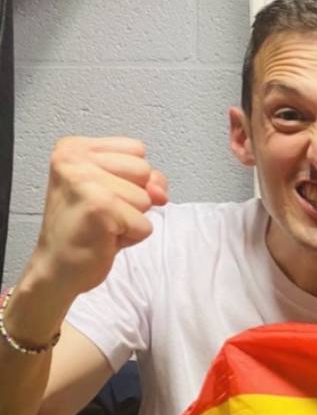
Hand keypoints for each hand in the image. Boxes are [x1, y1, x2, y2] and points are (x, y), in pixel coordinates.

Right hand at [30, 136, 167, 297]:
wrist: (57, 267)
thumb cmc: (84, 229)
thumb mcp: (115, 192)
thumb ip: (143, 180)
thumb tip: (160, 190)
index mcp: (74, 147)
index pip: (136, 150)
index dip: (133, 179)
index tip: (103, 196)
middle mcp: (75, 158)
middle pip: (144, 170)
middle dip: (134, 198)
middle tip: (102, 213)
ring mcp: (86, 181)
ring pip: (146, 198)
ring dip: (131, 219)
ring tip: (103, 226)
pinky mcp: (101, 208)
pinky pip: (145, 225)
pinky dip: (131, 238)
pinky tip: (104, 238)